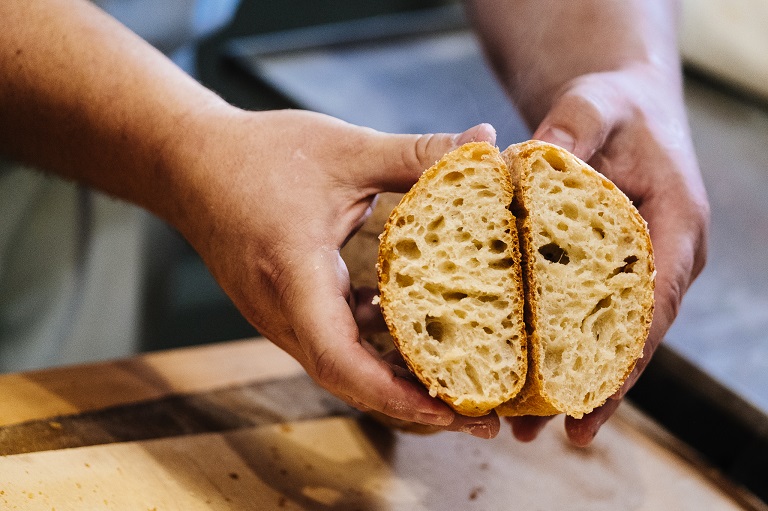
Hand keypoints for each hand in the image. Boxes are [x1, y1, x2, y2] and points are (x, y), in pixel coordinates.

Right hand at [170, 107, 500, 437]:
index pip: (339, 359)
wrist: (187, 162)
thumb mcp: (346, 149)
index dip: (397, 395)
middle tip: (478, 417)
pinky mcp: (282, 309)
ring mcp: (277, 316)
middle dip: (414, 404)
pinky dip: (373, 346)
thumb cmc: (258, 154)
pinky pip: (332, 341)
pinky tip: (409, 327)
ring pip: (341, 366)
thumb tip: (485, 143)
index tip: (452, 412)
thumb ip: (418, 152)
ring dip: (396, 380)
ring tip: (456, 382)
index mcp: (294, 276)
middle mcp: (281, 311)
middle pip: (348, 380)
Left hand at [507, 65, 709, 444]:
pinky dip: (559, 351)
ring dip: (571, 383)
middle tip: (546, 430)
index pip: (653, 298)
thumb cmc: (617, 108)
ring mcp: (635, 271)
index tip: (589, 395)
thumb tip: (527, 157)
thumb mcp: (595, 103)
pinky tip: (527, 384)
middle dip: (591, 386)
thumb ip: (572, 126)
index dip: (624, 351)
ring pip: (607, 338)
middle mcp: (661, 259)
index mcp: (675, 226)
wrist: (620, 111)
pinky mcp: (605, 273)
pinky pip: (585, 319)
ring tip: (527, 427)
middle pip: (630, 335)